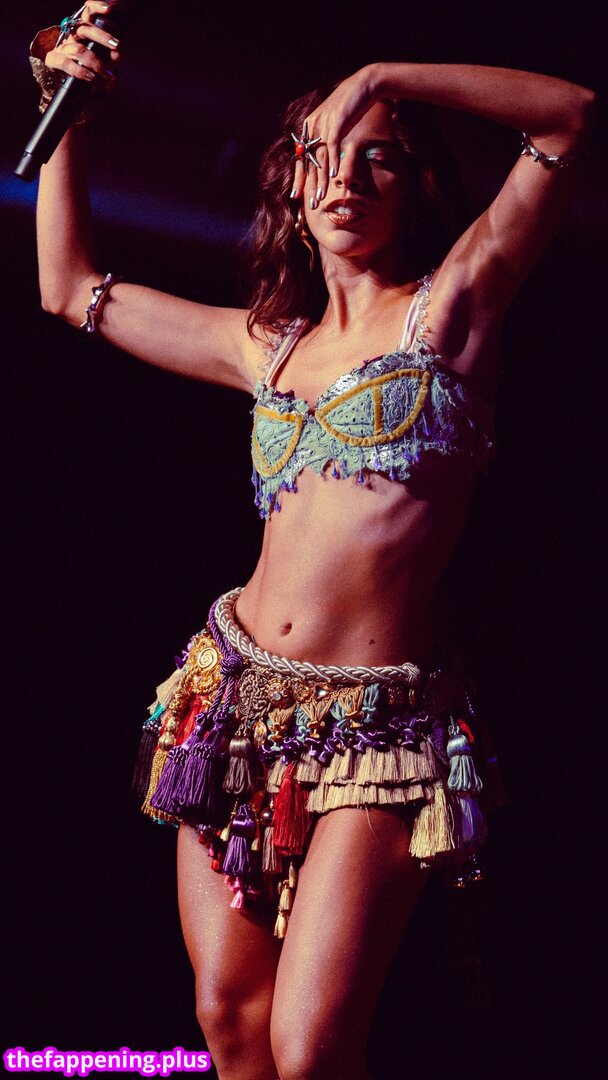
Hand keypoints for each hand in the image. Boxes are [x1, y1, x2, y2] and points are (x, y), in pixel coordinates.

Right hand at [44, 1, 121, 86]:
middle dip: (103, 36)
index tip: (109, 9)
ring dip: (95, 62)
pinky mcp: (53, 59)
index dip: (96, 7)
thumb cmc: (92, 71)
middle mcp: (72, 36)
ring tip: (107, 74)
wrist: (75, 90)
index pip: (88, 12)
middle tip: (117, 45)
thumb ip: (112, 57)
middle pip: (85, 29)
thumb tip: (118, 53)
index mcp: (84, 31)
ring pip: (78, 49)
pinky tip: (91, 77)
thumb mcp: (106, 63)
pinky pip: (65, 63)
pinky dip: (80, 71)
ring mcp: (62, 47)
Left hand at [290, 64, 383, 205]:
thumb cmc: (352, 106)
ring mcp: (325, 123)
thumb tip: (327, 156)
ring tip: (321, 197)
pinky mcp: (337, 121)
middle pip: (309, 161)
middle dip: (309, 185)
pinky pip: (333, 145)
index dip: (300, 177)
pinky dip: (334, 161)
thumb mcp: (336, 124)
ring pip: (320, 158)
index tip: (297, 195)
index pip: (302, 158)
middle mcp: (314, 126)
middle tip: (310, 204)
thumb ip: (328, 139)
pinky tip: (335, 176)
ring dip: (321, 180)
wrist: (365, 85)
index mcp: (310, 127)